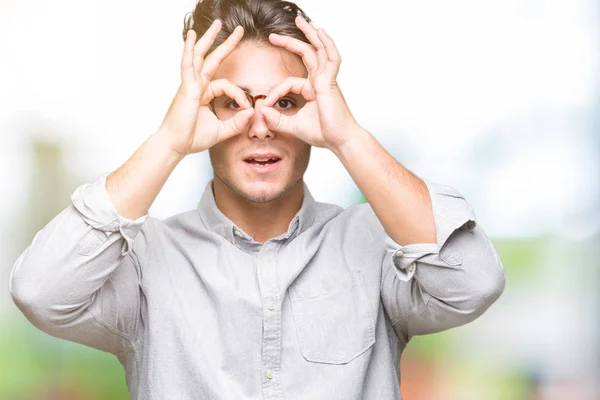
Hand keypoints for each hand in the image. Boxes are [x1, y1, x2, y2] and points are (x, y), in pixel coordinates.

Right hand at [158, 20, 254, 155]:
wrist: (176, 145)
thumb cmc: (192, 138)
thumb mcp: (221, 130)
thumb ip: (237, 122)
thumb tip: (251, 112)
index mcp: (204, 93)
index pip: (226, 84)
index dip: (239, 94)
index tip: (247, 108)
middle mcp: (197, 85)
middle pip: (212, 58)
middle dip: (225, 44)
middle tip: (238, 29)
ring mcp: (190, 84)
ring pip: (200, 56)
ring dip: (209, 39)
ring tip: (218, 24)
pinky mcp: (186, 88)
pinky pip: (188, 64)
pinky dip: (189, 49)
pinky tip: (192, 36)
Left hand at [259, 16, 359, 149]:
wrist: (340, 140)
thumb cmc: (322, 133)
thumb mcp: (292, 126)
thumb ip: (276, 119)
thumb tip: (260, 109)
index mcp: (311, 89)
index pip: (289, 82)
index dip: (275, 92)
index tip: (265, 105)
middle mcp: (319, 81)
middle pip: (307, 54)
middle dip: (290, 42)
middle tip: (273, 35)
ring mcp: (327, 80)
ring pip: (319, 50)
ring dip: (309, 34)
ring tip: (300, 20)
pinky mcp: (331, 82)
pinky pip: (332, 59)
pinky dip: (328, 44)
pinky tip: (321, 32)